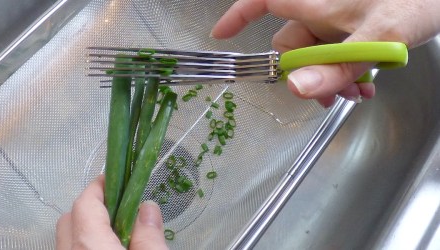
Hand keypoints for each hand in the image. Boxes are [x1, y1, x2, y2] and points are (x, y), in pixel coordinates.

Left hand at [55, 175, 167, 249]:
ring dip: (85, 231)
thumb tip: (147, 208)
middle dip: (89, 209)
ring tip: (116, 234)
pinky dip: (84, 247)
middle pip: (68, 220)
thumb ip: (149, 236)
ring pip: (67, 240)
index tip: (116, 180)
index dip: (99, 188)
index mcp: (89, 244)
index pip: (85, 203)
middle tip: (118, 209)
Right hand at [211, 0, 439, 106]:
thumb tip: (295, 89)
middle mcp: (319, 11)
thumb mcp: (377, 39)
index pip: (265, 1)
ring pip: (315, 56)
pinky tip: (365, 86)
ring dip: (330, 79)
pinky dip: (344, 73)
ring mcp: (335, 21)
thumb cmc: (416, 0)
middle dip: (307, 74)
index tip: (221, 35)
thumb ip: (337, 66)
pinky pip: (334, 55)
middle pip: (291, 45)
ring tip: (358, 94)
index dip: (239, 15)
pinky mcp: (350, 29)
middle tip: (334, 96)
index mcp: (316, 3)